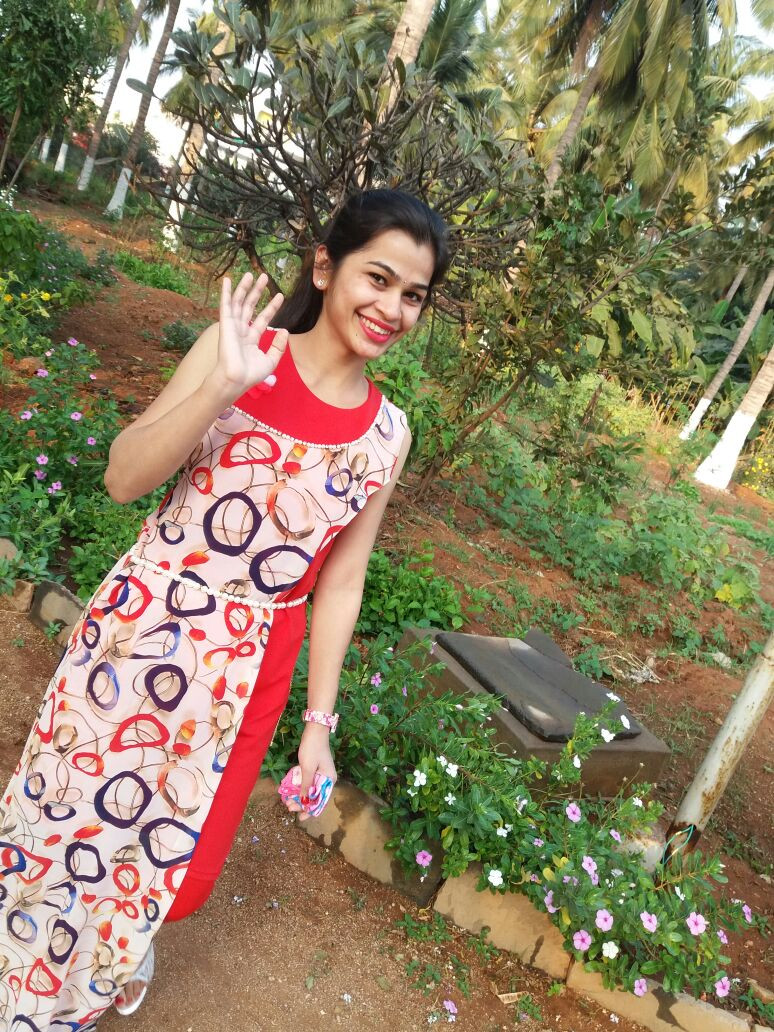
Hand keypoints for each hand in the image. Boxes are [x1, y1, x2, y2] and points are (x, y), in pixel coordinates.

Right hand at [212, 272, 288, 396]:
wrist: (236, 379)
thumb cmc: (251, 374)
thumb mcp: (271, 360)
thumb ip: (278, 346)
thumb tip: (285, 331)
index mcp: (251, 339)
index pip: (262, 318)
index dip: (271, 307)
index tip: (280, 295)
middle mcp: (241, 331)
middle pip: (250, 306)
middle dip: (257, 292)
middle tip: (265, 277)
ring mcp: (233, 327)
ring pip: (239, 303)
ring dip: (244, 288)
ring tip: (251, 274)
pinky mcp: (225, 324)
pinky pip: (226, 305)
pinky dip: (227, 293)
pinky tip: (228, 280)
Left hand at [284, 723, 336, 822]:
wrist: (314, 730)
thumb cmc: (313, 749)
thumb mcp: (308, 769)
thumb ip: (306, 786)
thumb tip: (304, 802)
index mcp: (329, 780)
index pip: (320, 801)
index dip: (310, 811)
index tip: (300, 818)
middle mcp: (326, 779)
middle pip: (314, 796)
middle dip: (301, 803)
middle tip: (289, 806)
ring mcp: (320, 774)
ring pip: (309, 790)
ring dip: (298, 796)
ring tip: (287, 800)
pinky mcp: (314, 768)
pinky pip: (306, 782)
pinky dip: (299, 787)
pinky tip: (290, 790)